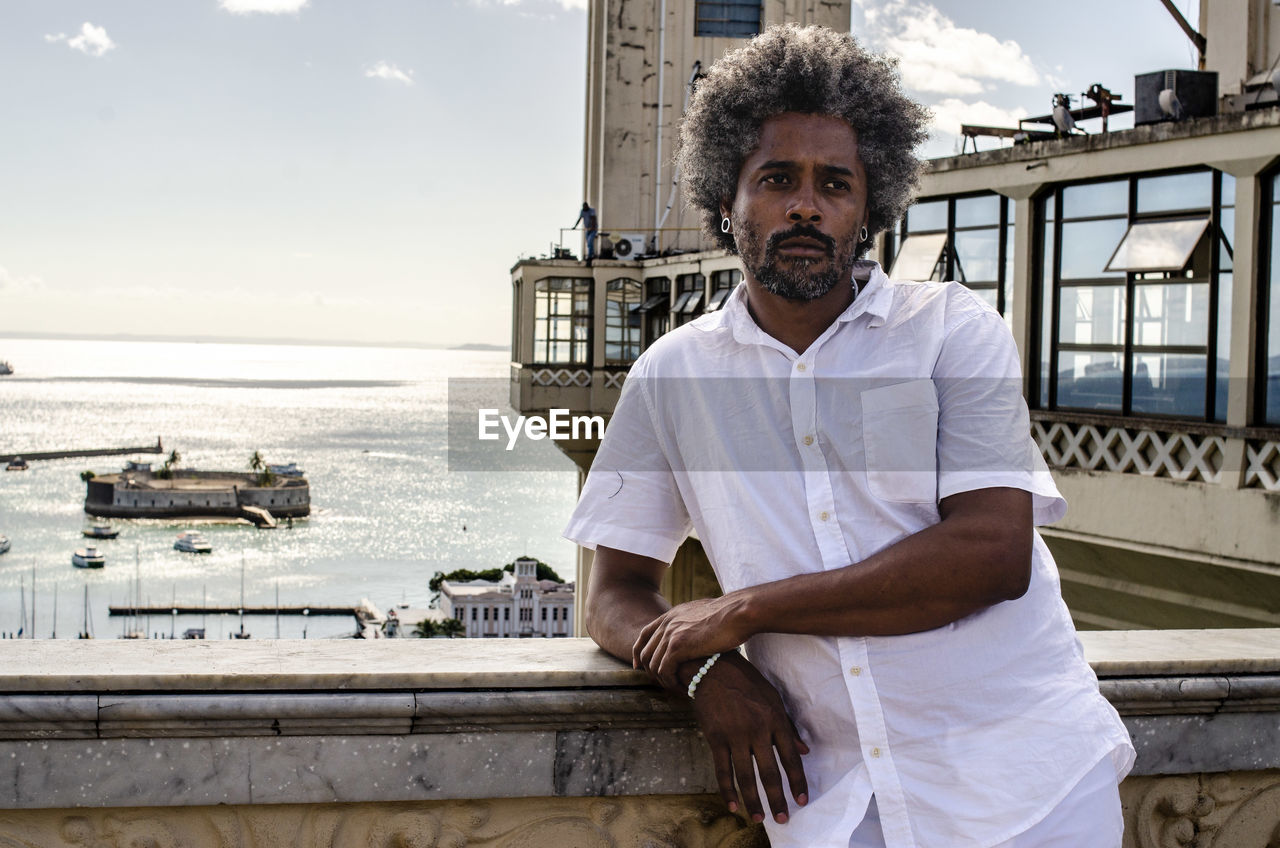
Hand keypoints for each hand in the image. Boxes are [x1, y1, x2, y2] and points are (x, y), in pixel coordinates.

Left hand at [633, 595, 748, 689]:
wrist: (738, 612)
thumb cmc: (731, 615)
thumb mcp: (705, 613)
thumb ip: (693, 621)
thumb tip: (697, 629)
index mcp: (672, 615)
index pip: (645, 634)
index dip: (639, 651)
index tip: (639, 666)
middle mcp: (667, 623)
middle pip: (645, 652)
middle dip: (650, 671)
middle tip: (663, 684)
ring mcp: (670, 634)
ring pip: (654, 665)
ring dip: (663, 681)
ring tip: (677, 688)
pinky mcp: (678, 647)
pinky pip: (664, 671)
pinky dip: (671, 683)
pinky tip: (683, 688)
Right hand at [689, 652, 808, 823]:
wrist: (712, 667)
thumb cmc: (746, 681)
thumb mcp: (773, 698)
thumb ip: (788, 726)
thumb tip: (804, 751)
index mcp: (775, 720)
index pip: (791, 758)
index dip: (797, 782)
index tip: (802, 800)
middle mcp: (757, 730)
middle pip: (770, 772)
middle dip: (777, 799)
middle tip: (783, 820)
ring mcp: (735, 735)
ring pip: (746, 776)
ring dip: (753, 800)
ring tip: (759, 819)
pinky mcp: (715, 737)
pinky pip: (722, 770)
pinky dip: (728, 790)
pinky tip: (733, 806)